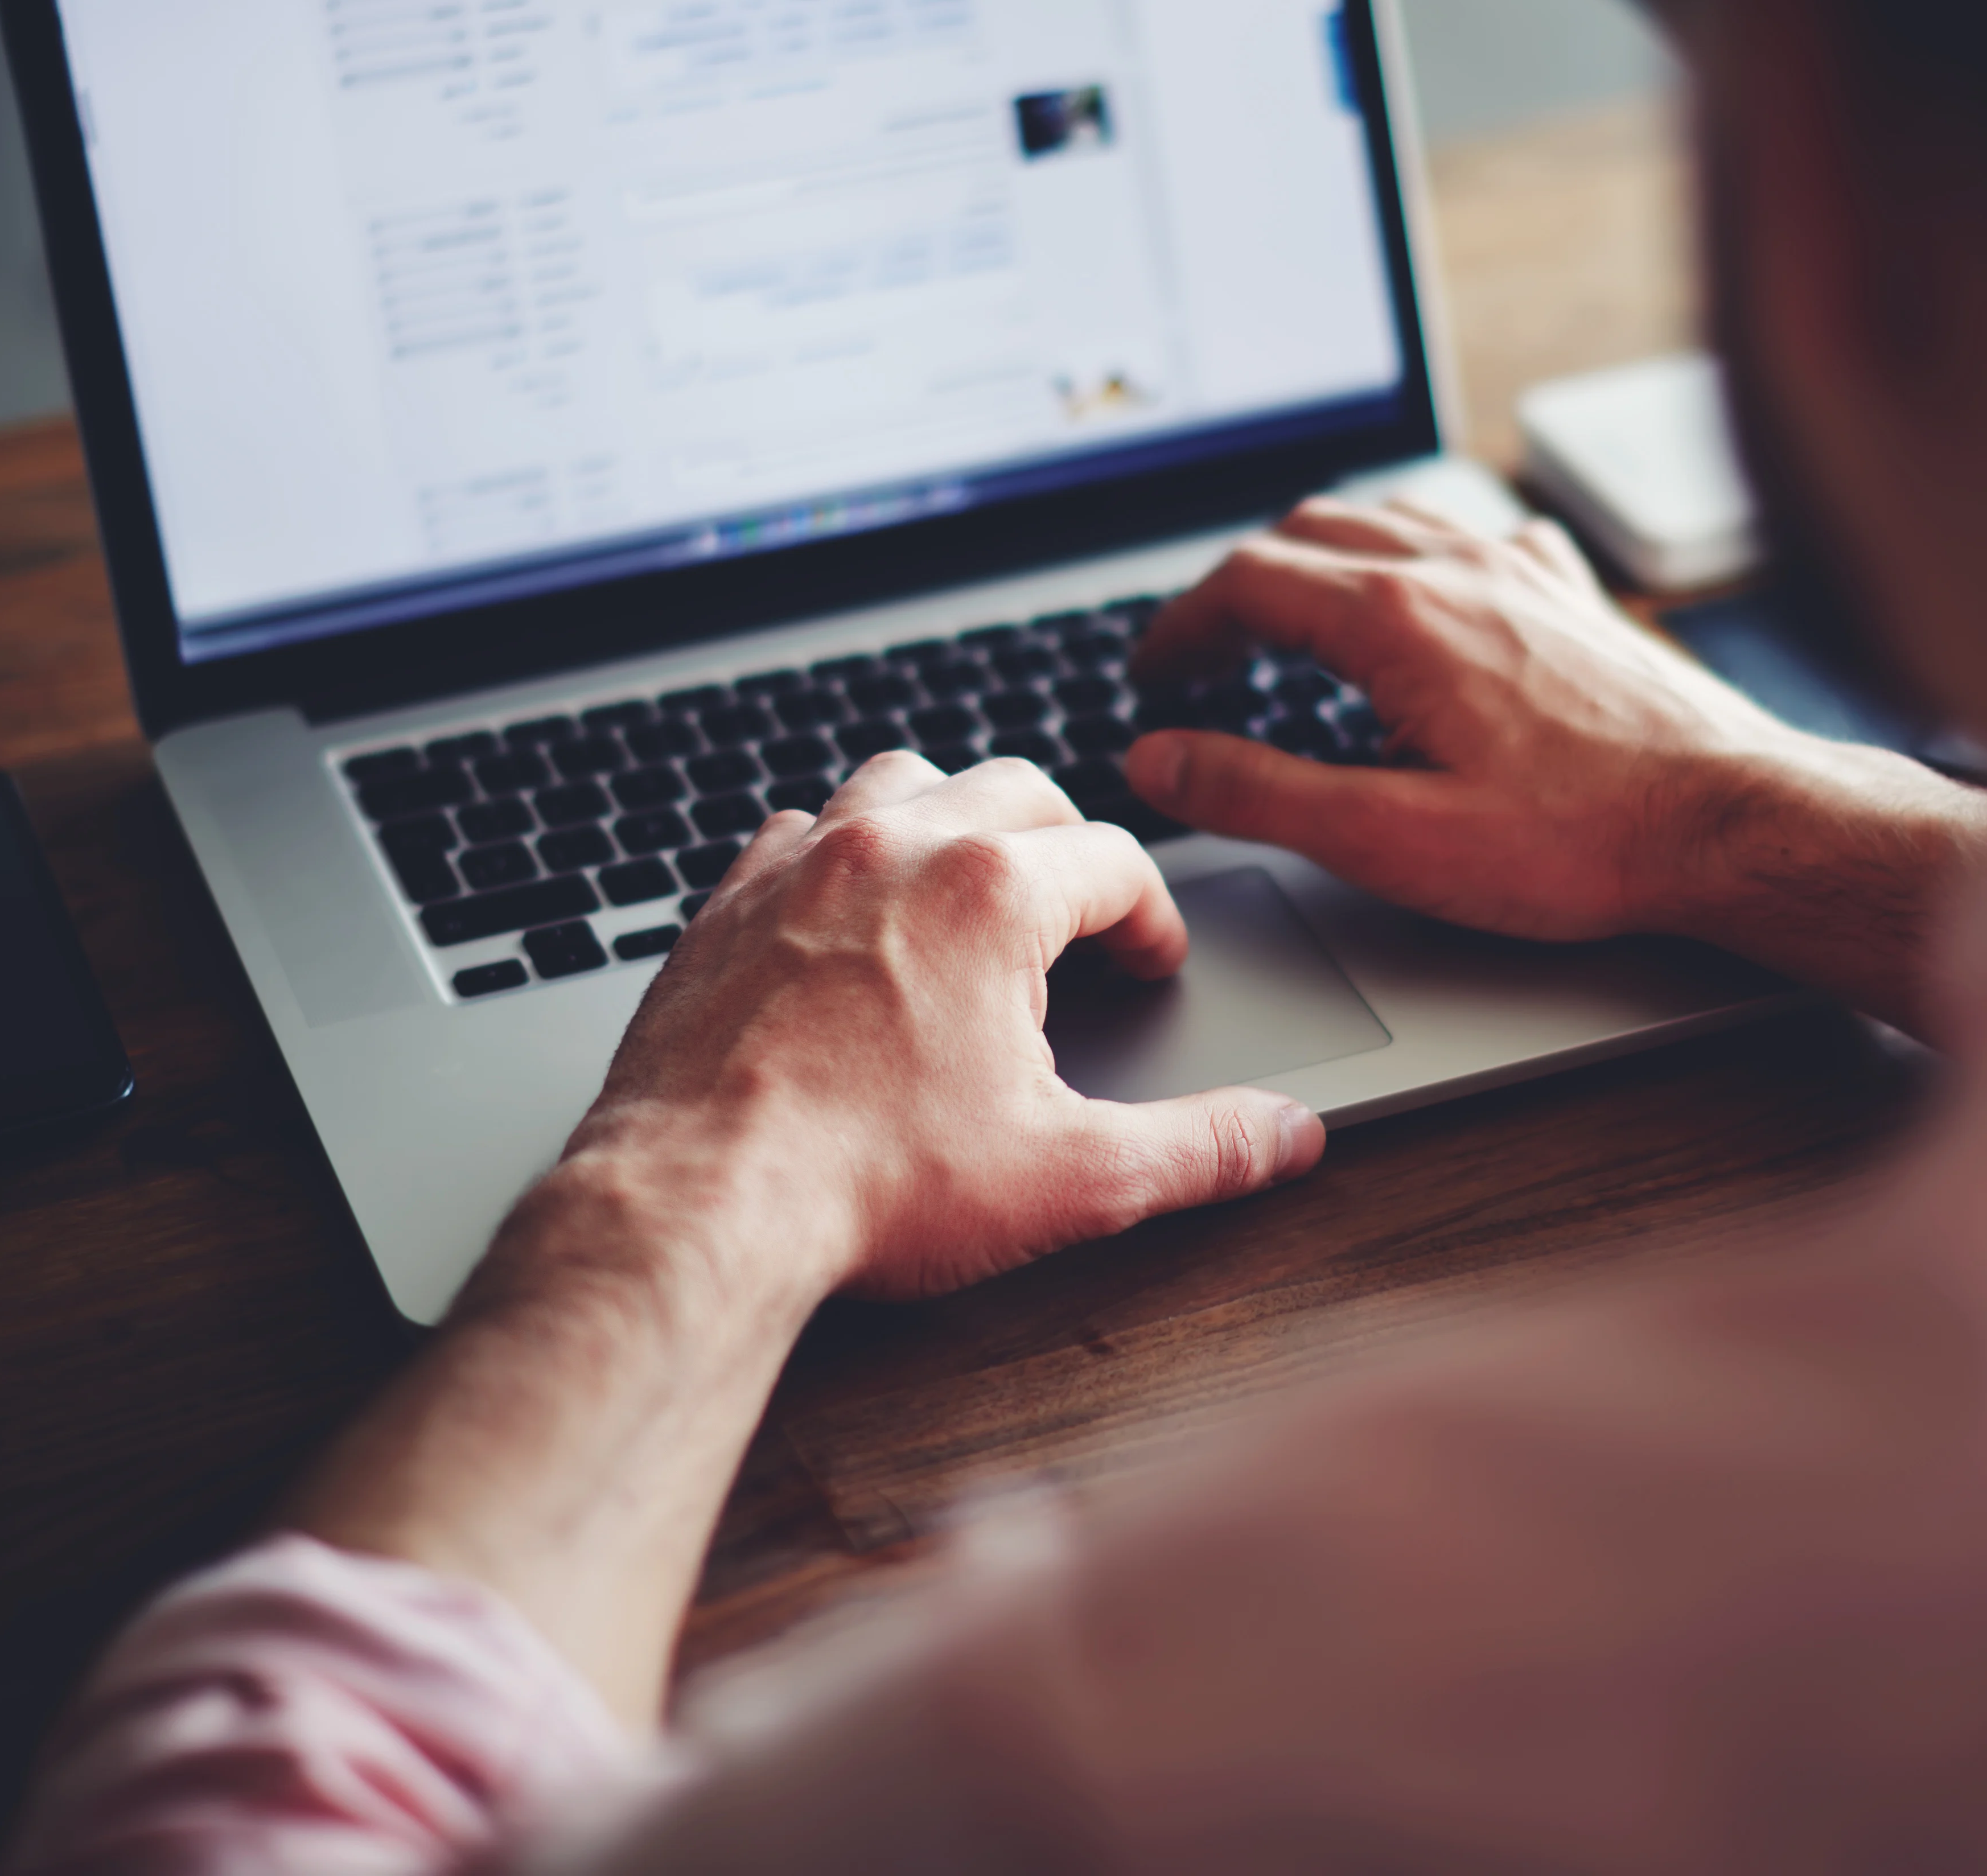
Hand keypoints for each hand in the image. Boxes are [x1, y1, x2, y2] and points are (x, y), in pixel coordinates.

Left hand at [289, 751, 1324, 1728]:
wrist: (701, 1205)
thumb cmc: (874, 1185)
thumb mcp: (1073, 1178)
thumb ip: (1199, 1148)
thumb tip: (1285, 1137)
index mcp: (994, 893)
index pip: (1115, 863)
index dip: (1151, 918)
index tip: (1148, 966)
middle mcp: (896, 848)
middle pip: (1016, 789)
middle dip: (1065, 845)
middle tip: (1080, 920)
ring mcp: (800, 864)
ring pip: (901, 781)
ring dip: (951, 820)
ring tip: (972, 891)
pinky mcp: (725, 903)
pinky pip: (796, 830)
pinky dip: (841, 853)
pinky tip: (852, 919)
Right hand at [1126, 498, 1986, 1033]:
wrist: (1731, 820)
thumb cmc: (1579, 841)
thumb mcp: (1390, 838)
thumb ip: (1261, 793)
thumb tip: (1161, 760)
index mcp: (1397, 618)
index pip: (1245, 583)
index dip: (1179, 627)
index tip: (1152, 674)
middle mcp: (1458, 567)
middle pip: (1306, 535)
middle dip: (1236, 588)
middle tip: (1203, 654)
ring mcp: (1522, 569)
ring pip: (1387, 519)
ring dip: (1317, 557)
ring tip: (1286, 615)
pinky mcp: (1572, 593)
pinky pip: (1473, 533)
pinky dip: (1415, 552)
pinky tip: (1425, 594)